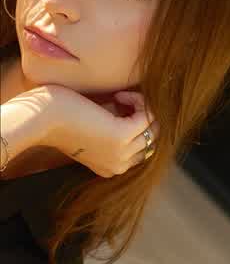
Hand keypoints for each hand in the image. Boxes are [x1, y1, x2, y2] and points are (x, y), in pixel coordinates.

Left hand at [42, 85, 158, 177]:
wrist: (42, 119)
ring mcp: (122, 153)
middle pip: (152, 139)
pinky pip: (147, 115)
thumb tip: (142, 110)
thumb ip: (116, 126)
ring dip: (141, 106)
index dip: (138, 125)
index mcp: (112, 168)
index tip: (124, 108)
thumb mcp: (94, 128)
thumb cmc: (61, 119)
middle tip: (125, 101)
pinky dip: (138, 101)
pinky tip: (119, 95)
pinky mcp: (122, 136)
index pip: (144, 148)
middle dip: (143, 116)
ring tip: (121, 97)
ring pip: (154, 127)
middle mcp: (120, 165)